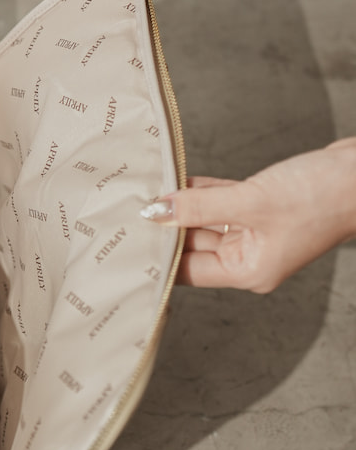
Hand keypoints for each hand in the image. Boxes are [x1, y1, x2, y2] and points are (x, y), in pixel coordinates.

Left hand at [141, 139, 355, 290]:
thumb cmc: (322, 196)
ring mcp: (257, 232)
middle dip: (165, 226)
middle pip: (194, 244)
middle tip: (127, 208)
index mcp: (248, 271)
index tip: (126, 241)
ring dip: (181, 204)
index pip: (188, 270)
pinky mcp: (263, 207)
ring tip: (145, 189)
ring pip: (206, 219)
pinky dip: (201, 190)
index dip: (157, 255)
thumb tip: (156, 211)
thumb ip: (199, 205)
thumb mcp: (251, 201)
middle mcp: (250, 256)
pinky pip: (222, 201)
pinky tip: (175, 178)